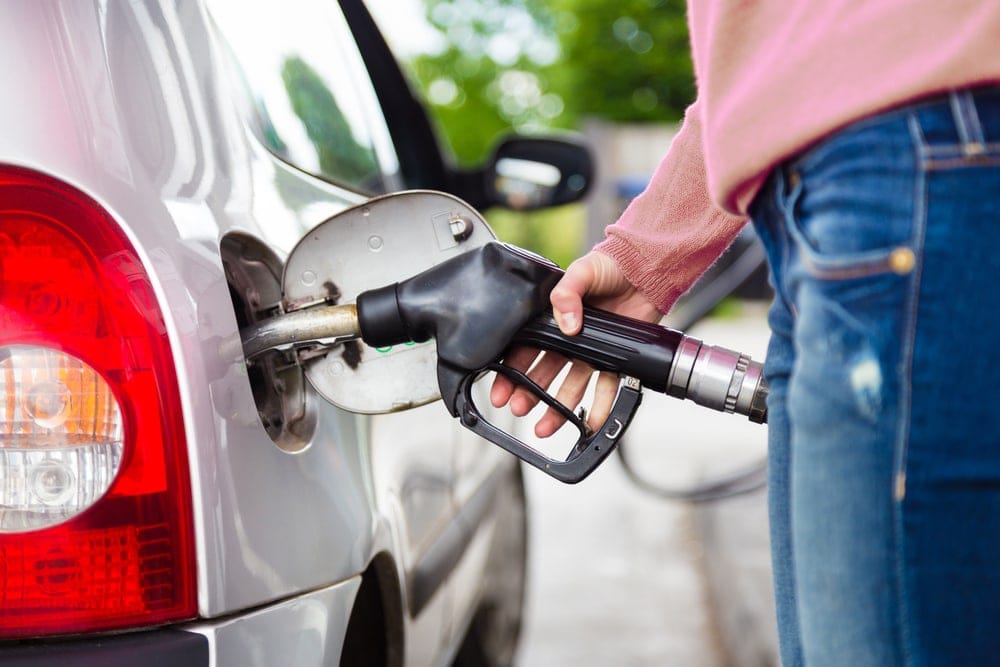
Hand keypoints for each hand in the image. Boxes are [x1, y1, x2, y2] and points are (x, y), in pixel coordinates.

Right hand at [489, 251, 661, 436]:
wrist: (644, 269)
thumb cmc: (609, 265)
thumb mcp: (582, 270)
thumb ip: (566, 293)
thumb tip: (566, 324)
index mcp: (551, 320)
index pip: (524, 350)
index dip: (510, 372)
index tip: (501, 391)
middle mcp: (568, 340)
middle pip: (543, 375)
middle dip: (528, 395)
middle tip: (518, 409)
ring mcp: (591, 352)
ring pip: (569, 387)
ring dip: (556, 409)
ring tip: (544, 427)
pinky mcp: (614, 358)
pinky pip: (605, 388)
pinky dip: (598, 407)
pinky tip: (588, 423)